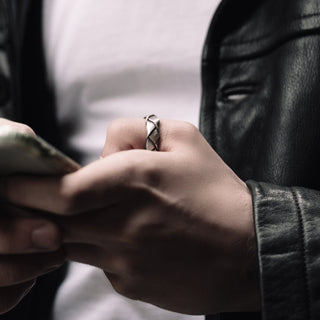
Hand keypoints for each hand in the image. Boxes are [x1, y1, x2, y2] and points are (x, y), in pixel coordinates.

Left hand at [0, 119, 259, 313]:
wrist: (248, 249)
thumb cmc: (217, 192)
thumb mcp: (184, 138)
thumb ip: (135, 130)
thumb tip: (102, 149)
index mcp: (136, 180)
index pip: (62, 191)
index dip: (28, 188)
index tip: (11, 182)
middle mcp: (123, 224)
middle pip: (57, 221)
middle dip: (39, 208)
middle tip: (42, 196)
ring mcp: (125, 260)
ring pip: (74, 243)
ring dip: (74, 225)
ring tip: (105, 212)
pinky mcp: (131, 283)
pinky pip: (100, 262)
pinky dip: (102, 245)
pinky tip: (132, 237)